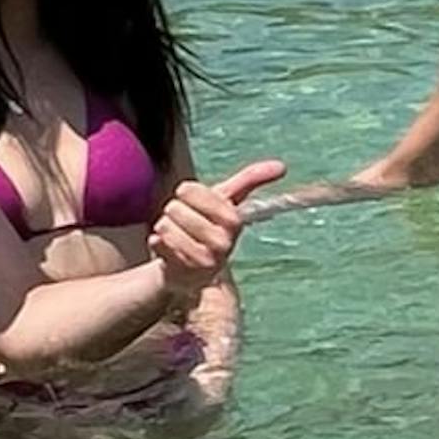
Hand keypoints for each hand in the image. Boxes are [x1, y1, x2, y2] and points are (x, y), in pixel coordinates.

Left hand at [149, 159, 284, 307]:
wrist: (191, 269)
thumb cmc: (208, 228)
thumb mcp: (227, 202)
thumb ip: (251, 180)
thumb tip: (282, 166)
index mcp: (232, 221)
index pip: (189, 190)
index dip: (185, 192)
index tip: (191, 199)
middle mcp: (222, 243)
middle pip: (174, 208)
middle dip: (174, 212)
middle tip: (185, 223)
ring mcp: (201, 261)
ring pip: (164, 225)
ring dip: (165, 229)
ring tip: (177, 237)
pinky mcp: (181, 273)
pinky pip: (156, 243)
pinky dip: (157, 244)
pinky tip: (168, 251)